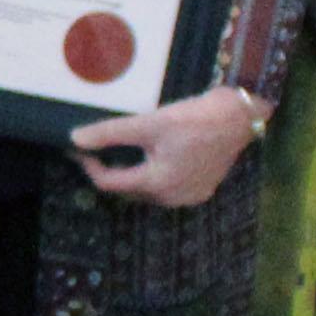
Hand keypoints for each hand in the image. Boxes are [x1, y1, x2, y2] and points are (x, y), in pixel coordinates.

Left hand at [68, 85, 258, 208]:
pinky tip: (152, 155)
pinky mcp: (202, 188)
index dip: (89, 165)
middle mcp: (173, 198)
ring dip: (132, 172)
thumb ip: (110, 133)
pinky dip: (154, 173)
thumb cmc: (195, 119)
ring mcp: (190, 196)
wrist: (241, 116)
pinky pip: (167, 186)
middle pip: (128, 188)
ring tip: (121, 149)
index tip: (78, 147)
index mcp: (158, 184)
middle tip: (97, 146)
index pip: (109, 183)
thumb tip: (74, 139)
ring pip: (148, 189)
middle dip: (110, 169)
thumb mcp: (149, 123)